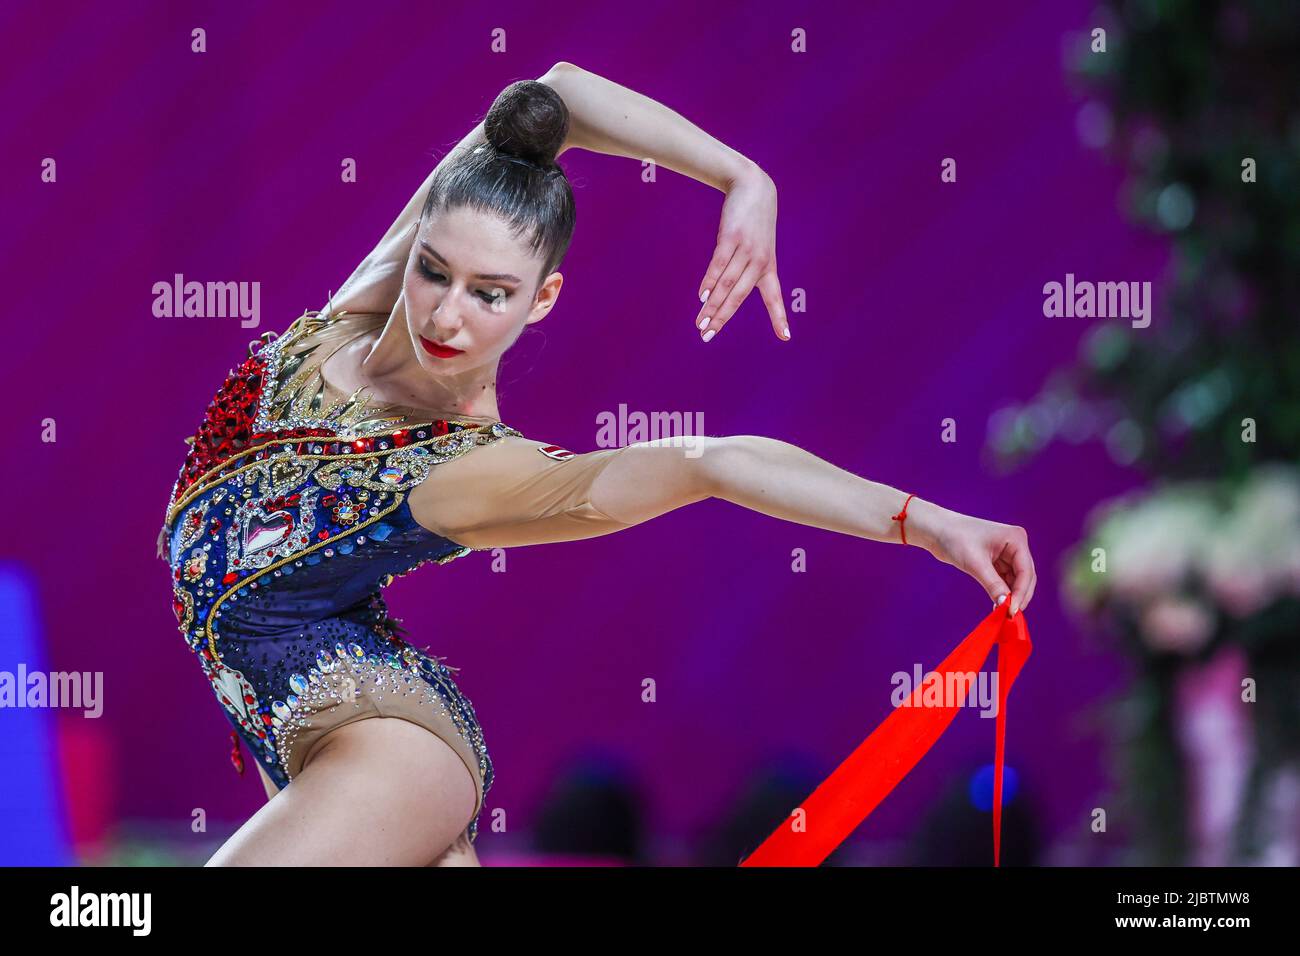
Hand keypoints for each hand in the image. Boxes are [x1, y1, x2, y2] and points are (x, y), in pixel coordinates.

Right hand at [695, 163, 787, 341]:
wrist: (754, 187)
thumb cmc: (753, 223)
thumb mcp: (757, 247)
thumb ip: (743, 271)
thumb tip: (714, 297)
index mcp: (769, 267)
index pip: (774, 298)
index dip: (779, 318)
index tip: (786, 338)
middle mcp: (760, 261)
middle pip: (738, 296)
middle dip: (721, 318)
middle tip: (707, 336)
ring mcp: (746, 249)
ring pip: (726, 284)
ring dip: (711, 305)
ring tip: (700, 322)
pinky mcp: (731, 236)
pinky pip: (719, 264)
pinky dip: (709, 281)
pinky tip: (702, 296)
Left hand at [914, 503, 1037, 617]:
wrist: (936, 530)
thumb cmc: (955, 539)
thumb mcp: (975, 563)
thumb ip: (993, 585)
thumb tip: (1006, 605)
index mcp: (1016, 539)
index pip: (1025, 571)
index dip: (1021, 593)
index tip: (1013, 611)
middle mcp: (1015, 545)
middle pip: (1025, 577)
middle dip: (1019, 596)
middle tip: (1010, 616)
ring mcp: (1007, 553)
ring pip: (1016, 580)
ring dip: (1011, 596)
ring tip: (1002, 612)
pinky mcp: (997, 561)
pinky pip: (1005, 580)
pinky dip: (1003, 592)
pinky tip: (997, 604)